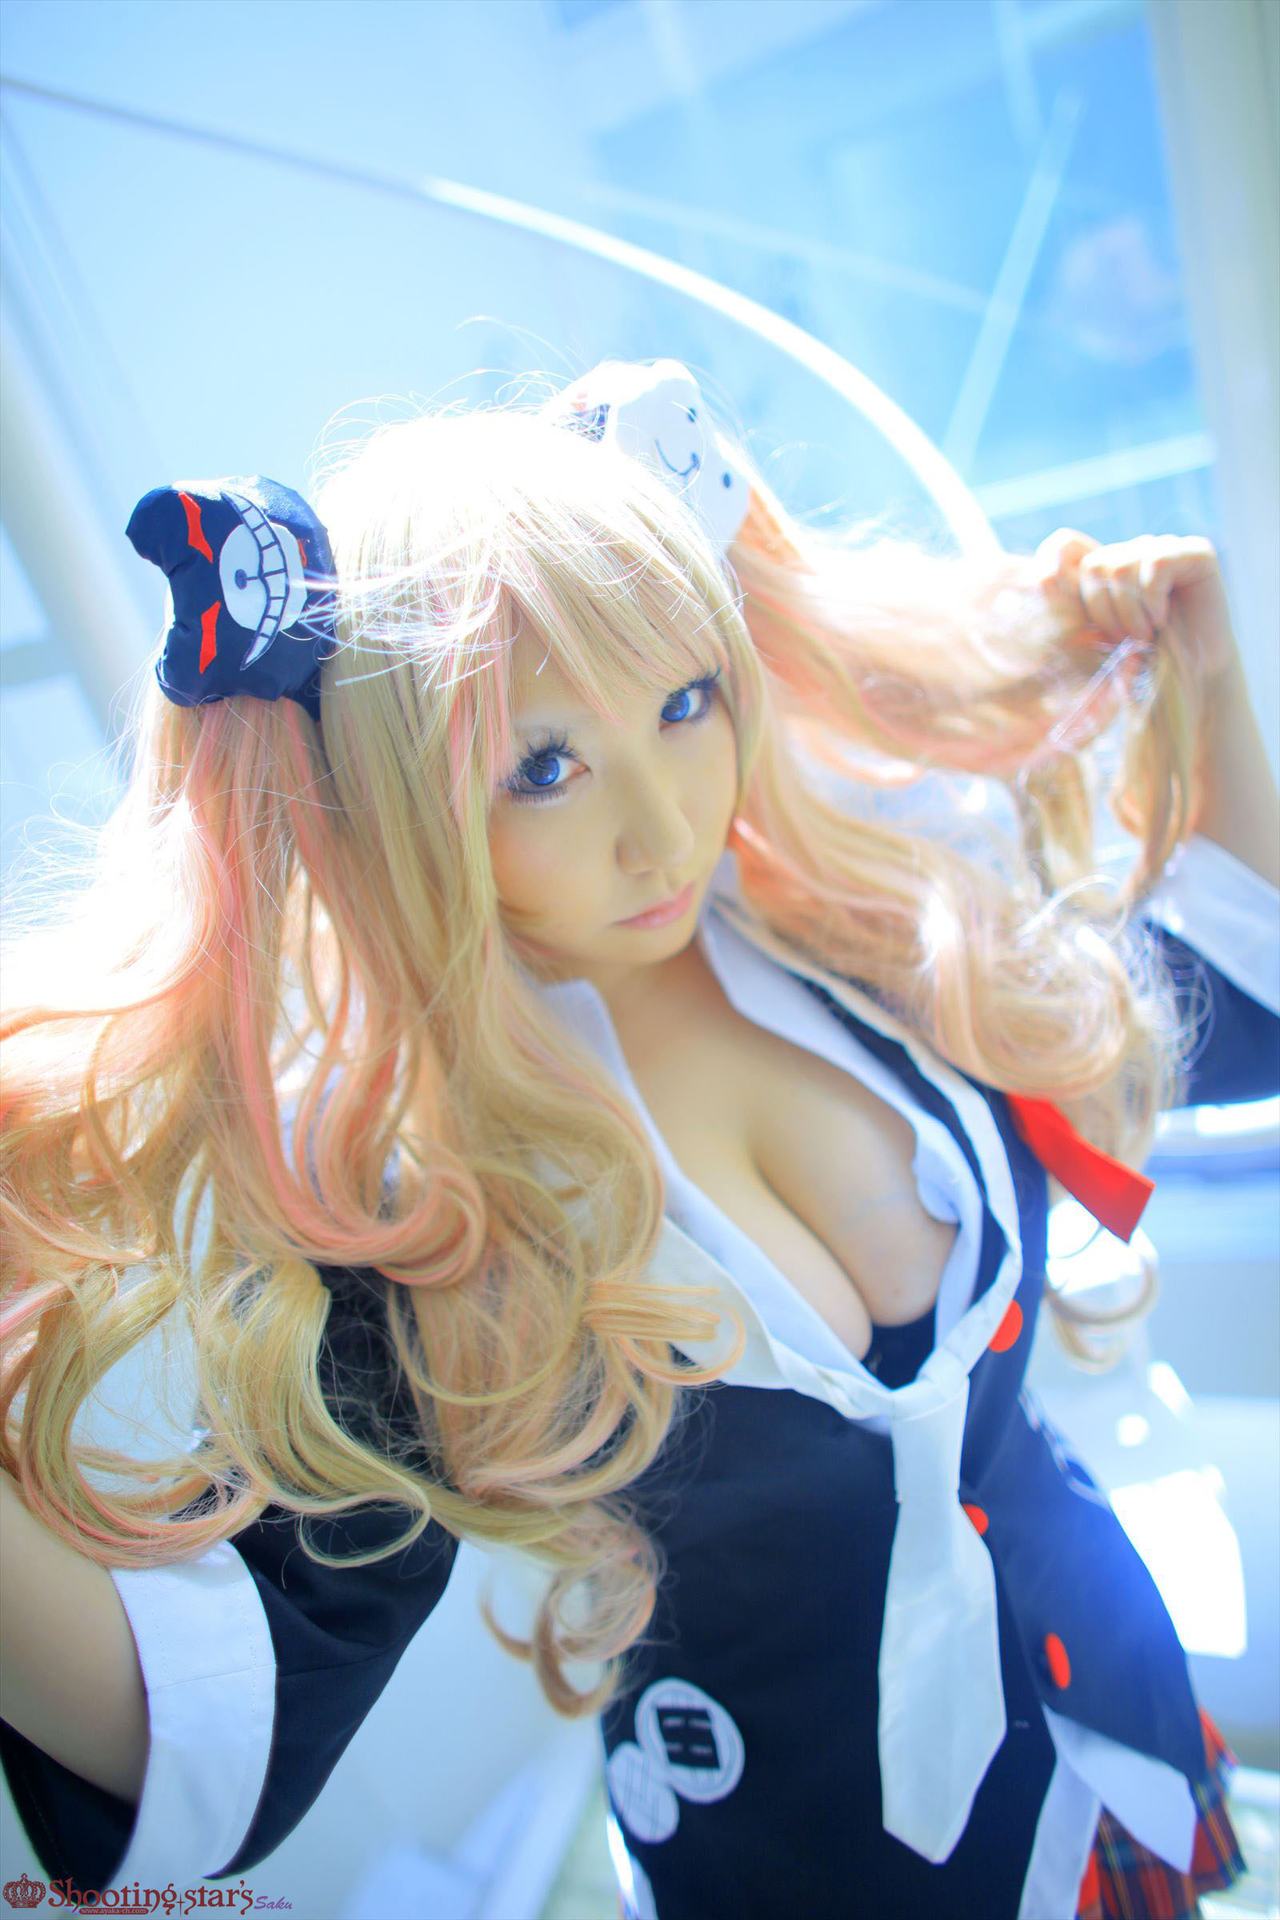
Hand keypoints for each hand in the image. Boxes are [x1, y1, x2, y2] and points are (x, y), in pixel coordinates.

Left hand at [1032, 527, 1237, 686]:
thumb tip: (1040, 577)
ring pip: (1121, 567)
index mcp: (1104, 570)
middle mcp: (1132, 553)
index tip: (1061, 608)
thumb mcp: (1091, 640)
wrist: (1189, 684)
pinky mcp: (1196, 553)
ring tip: (1145, 634)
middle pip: (1094, 565)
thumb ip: (1069, 610)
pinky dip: (1153, 601)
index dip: (1054, 569)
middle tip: (1123, 639)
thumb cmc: (1138, 667)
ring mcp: (1164, 550)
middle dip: (1103, 613)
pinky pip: (1156, 564)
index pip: (1064, 545)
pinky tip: (1163, 619)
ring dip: (1129, 613)